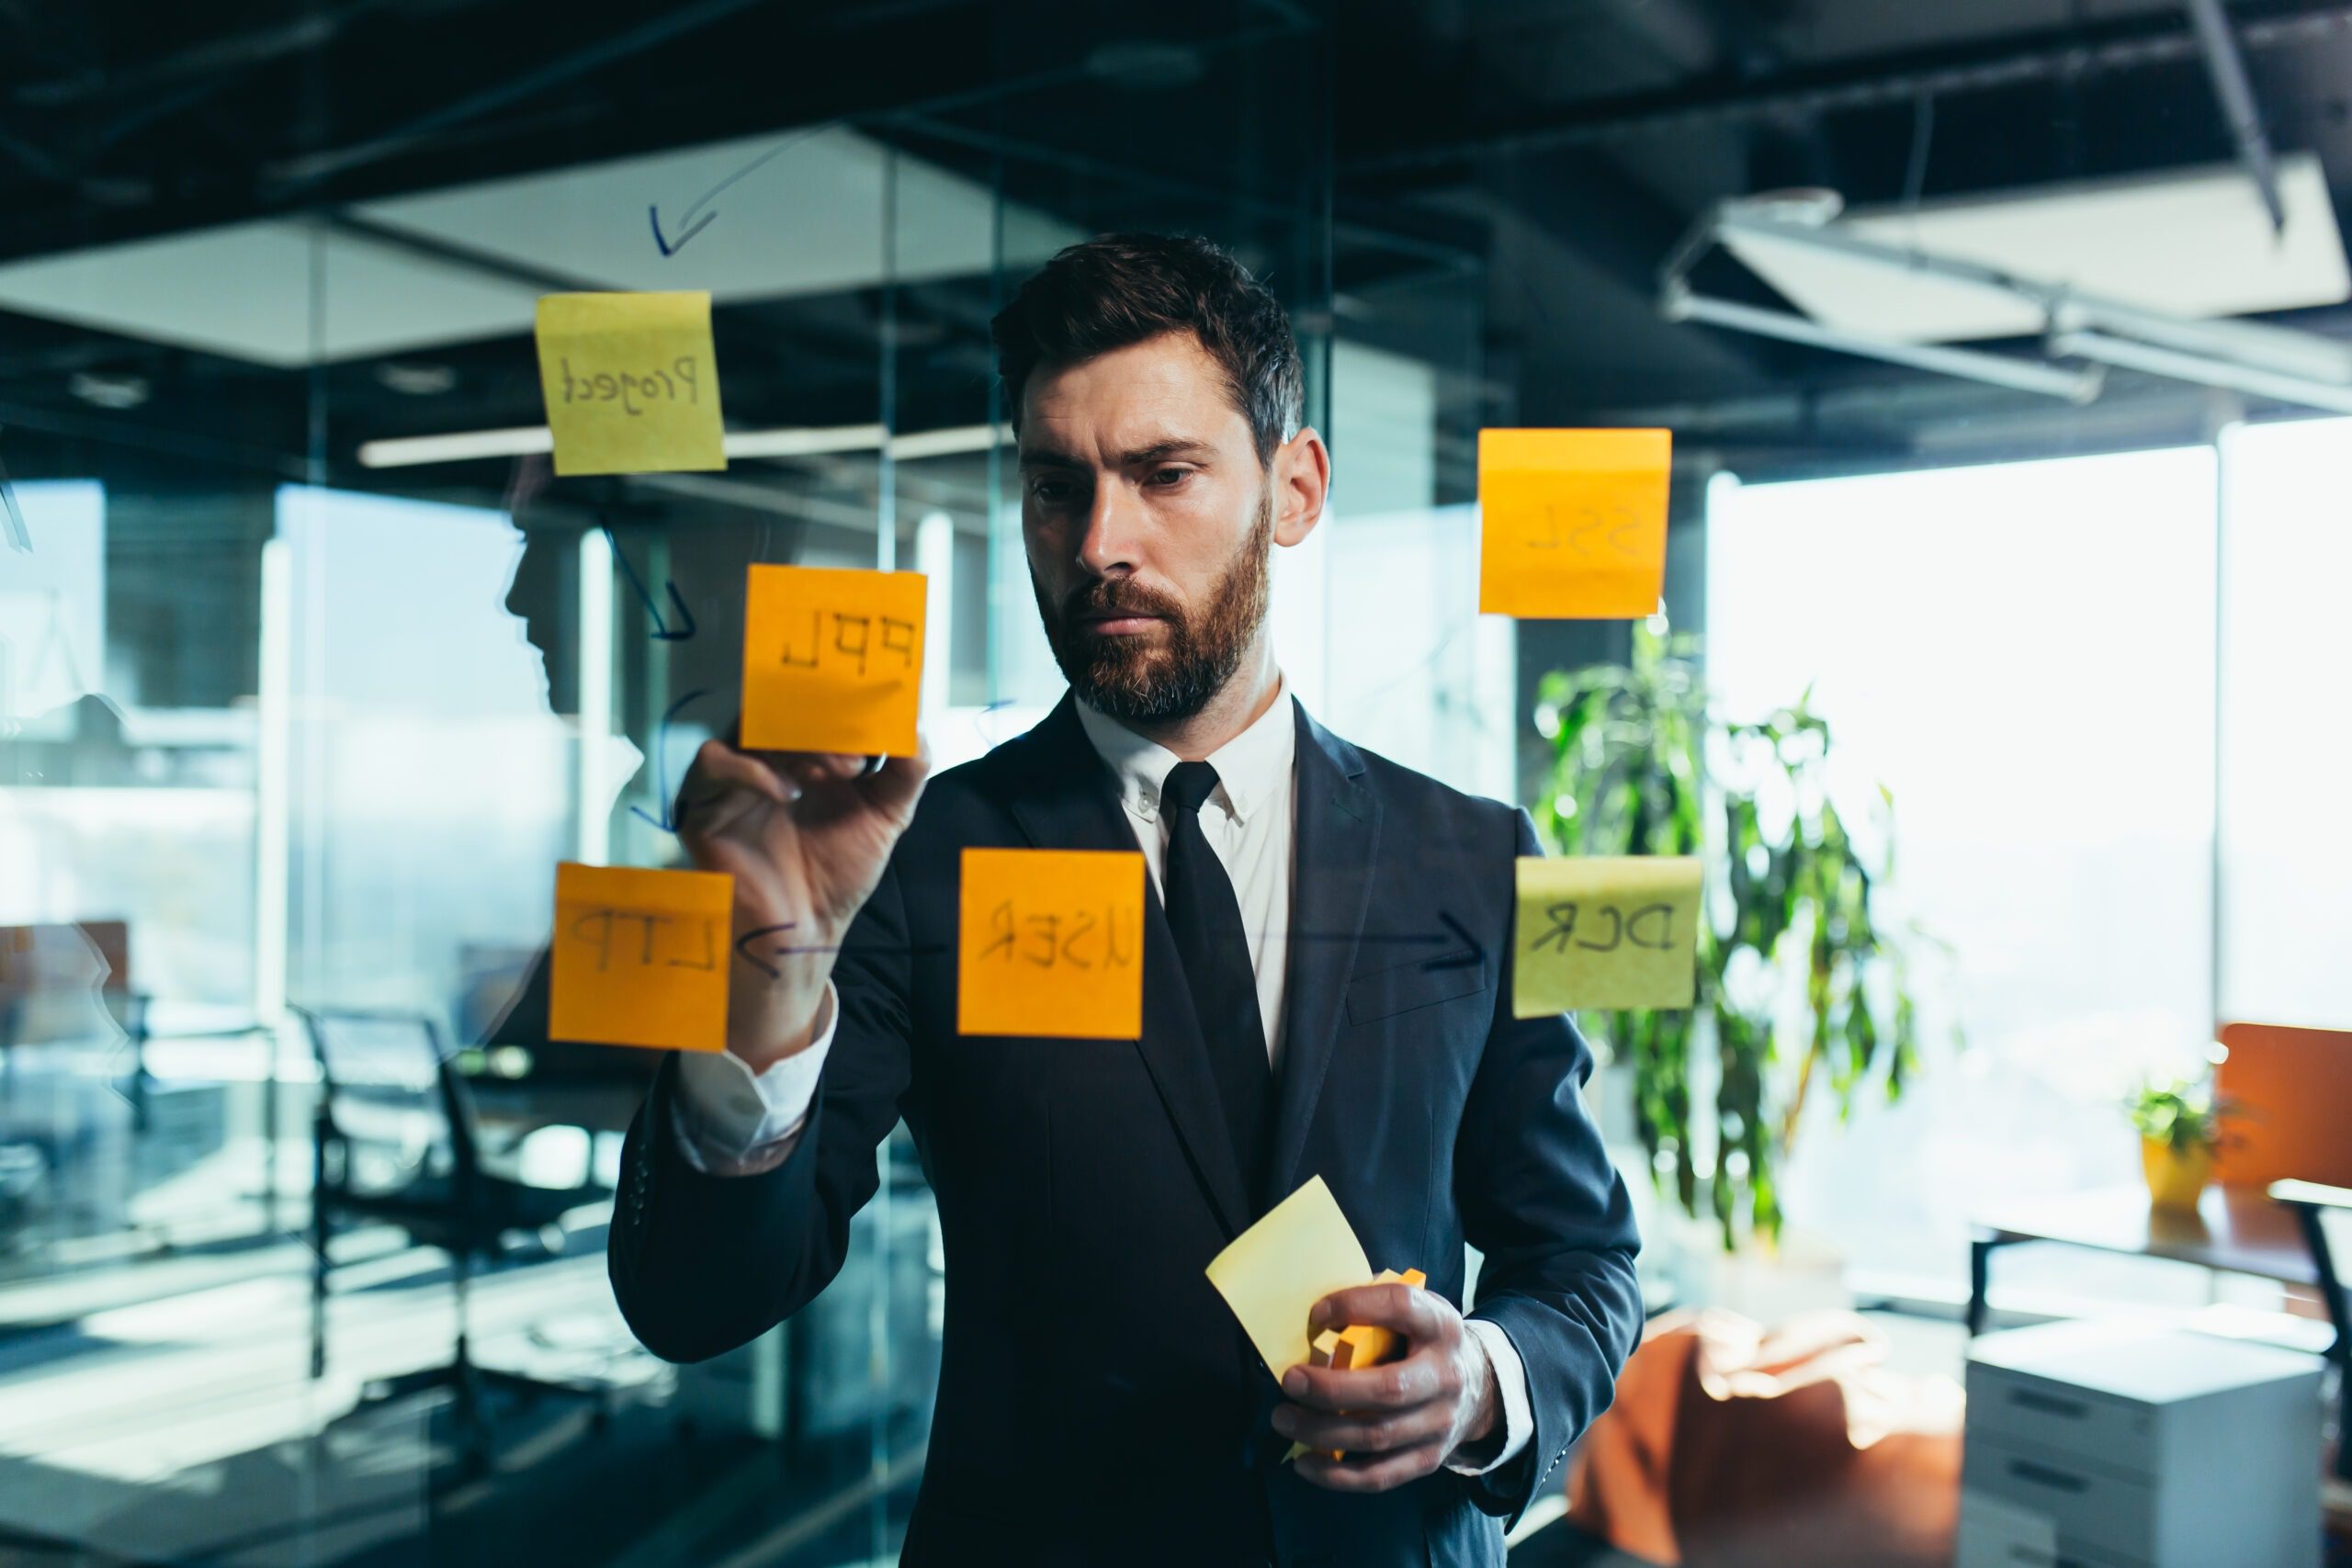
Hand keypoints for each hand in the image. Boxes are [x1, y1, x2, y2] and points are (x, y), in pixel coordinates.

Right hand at [675, 729, 928, 1072]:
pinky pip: (713, 761)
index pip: (814, 703)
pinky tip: (790, 793)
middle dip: (825, 719)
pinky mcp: (703, 803)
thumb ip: (906, 770)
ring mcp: (732, 778)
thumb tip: (916, 726)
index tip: (879, 708)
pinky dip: (752, 769)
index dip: (843, 698)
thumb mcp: (886, 815)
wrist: (806, 930)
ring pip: (751, 727)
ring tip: (840, 773)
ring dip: (799, 742)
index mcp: (805, 753)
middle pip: (781, 707)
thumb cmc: (838, 874)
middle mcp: (766, 758)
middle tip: (862, 747)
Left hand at [1271, 1282, 1497, 1492]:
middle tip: (1290, 1381)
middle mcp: (1446, 1375)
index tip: (1315, 1315)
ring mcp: (1441, 1422)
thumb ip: (1376, 1312)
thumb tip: (1314, 1321)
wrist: (1478, 1388)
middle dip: (1330, 1389)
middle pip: (1387, 1389)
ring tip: (1284, 1419)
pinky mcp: (1429, 1458)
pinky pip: (1379, 1475)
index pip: (1400, 1306)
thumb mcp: (1415, 1314)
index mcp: (1441, 1325)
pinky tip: (1305, 1462)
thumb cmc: (1424, 1343)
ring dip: (1321, 1432)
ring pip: (1377, 1435)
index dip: (1355, 1306)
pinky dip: (1336, 1475)